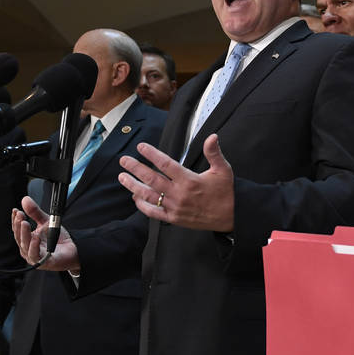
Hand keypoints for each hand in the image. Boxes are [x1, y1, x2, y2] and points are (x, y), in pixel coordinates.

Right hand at [11, 196, 80, 271]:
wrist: (73, 249)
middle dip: (18, 226)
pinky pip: (35, 255)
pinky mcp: (43, 262)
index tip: (15, 210)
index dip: (15, 220)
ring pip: (25, 246)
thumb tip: (25, 200)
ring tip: (25, 223)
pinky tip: (35, 238)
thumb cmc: (58, 239)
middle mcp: (28, 248)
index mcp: (27, 239)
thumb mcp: (46, 222)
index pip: (17, 229)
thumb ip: (35, 212)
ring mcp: (34, 256)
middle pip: (19, 237)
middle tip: (20, 216)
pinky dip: (34, 247)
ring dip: (24, 234)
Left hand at [117, 134, 234, 231]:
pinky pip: (154, 212)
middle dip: (135, 168)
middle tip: (123, 160)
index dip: (151, 154)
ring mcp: (175, 207)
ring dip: (133, 186)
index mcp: (189, 180)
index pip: (165, 164)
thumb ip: (214, 152)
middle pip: (152, 179)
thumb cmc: (226, 191)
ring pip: (149, 196)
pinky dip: (142, 205)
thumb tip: (212, 136)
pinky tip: (135, 198)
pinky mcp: (174, 218)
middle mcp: (179, 194)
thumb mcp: (223, 169)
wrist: (231, 216)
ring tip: (122, 177)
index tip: (141, 147)